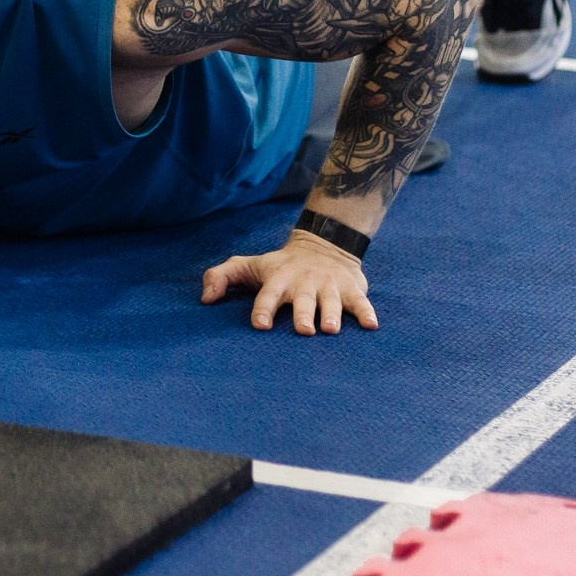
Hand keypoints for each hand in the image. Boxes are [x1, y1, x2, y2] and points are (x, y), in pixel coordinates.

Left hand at [201, 232, 376, 334]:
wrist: (323, 245)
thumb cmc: (278, 266)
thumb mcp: (248, 266)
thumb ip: (221, 276)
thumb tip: (205, 299)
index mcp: (278, 278)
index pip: (267, 294)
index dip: (263, 308)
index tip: (260, 325)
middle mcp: (304, 281)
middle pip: (303, 299)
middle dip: (302, 314)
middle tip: (303, 330)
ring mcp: (328, 285)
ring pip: (330, 301)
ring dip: (332, 314)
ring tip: (331, 330)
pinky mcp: (351, 288)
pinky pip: (361, 301)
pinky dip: (366, 312)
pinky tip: (371, 326)